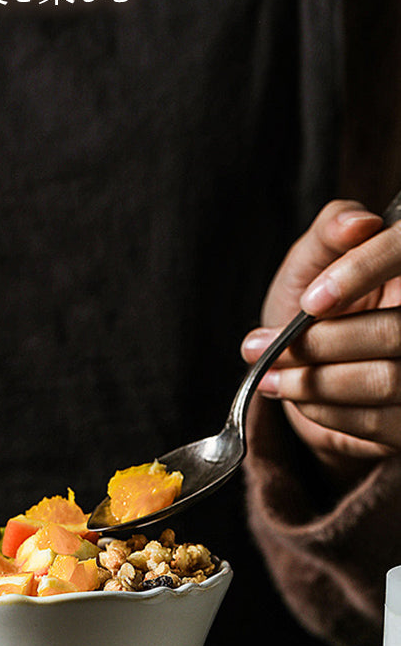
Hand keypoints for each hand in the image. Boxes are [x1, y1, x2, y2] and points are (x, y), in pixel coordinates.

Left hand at [241, 199, 400, 477]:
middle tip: (258, 346)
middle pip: (395, 331)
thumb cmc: (316, 300)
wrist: (311, 364)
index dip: (363, 272)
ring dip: (314, 382)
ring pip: (387, 379)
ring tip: (266, 374)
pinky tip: (296, 396)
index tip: (310, 301)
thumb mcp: (313, 259)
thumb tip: (358, 223)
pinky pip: (380, 422)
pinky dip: (327, 410)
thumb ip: (330, 230)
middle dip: (318, 344)